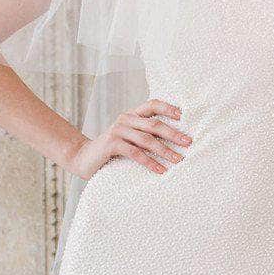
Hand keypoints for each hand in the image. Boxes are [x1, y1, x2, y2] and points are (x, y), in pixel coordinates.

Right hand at [66, 99, 191, 178]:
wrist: (84, 158)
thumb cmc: (113, 150)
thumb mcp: (130, 138)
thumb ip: (146, 134)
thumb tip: (176, 138)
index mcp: (132, 114)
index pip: (153, 104)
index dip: (169, 108)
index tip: (185, 116)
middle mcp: (125, 119)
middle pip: (154, 124)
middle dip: (173, 134)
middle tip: (188, 142)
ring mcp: (118, 130)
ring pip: (147, 139)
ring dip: (165, 151)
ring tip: (178, 160)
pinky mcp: (112, 144)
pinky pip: (135, 153)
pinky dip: (149, 162)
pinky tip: (160, 170)